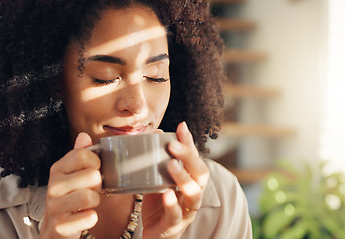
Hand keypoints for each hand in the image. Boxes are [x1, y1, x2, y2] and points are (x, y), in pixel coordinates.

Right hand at [39, 133, 101, 238]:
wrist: (55, 229)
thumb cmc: (69, 199)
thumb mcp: (72, 175)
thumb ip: (79, 155)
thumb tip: (84, 136)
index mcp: (57, 169)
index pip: (83, 154)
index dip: (96, 163)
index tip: (94, 171)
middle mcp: (53, 186)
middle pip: (92, 175)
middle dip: (98, 185)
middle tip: (91, 190)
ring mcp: (54, 207)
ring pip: (90, 197)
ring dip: (95, 202)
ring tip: (87, 204)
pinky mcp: (59, 226)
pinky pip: (89, 217)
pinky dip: (91, 218)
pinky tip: (83, 217)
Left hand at [142, 122, 209, 238]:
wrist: (154, 235)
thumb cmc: (158, 206)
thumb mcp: (156, 180)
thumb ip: (157, 161)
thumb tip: (155, 133)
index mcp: (190, 181)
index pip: (194, 158)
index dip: (190, 143)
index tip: (182, 126)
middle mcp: (192, 194)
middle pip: (200, 174)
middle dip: (189, 157)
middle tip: (173, 145)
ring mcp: (186, 211)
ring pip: (194, 194)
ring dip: (184, 178)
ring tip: (171, 165)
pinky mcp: (174, 226)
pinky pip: (177, 215)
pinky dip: (172, 205)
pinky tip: (166, 195)